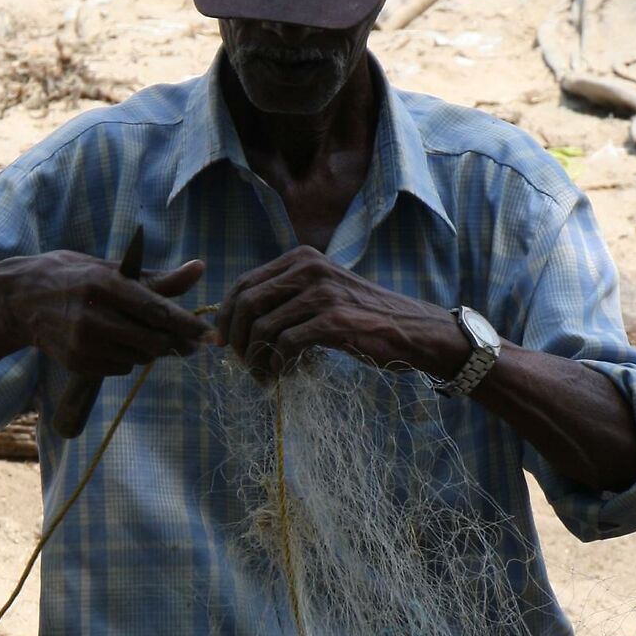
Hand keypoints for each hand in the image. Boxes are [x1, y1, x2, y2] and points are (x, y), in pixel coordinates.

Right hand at [5, 251, 209, 374]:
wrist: (18, 301)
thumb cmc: (70, 276)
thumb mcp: (110, 268)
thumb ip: (156, 277)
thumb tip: (199, 268)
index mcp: (104, 283)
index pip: (155, 309)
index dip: (187, 325)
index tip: (211, 336)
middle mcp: (94, 315)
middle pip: (152, 341)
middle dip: (176, 344)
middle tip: (188, 343)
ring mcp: (84, 343)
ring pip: (139, 357)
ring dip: (149, 349)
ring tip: (134, 331)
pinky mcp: (78, 363)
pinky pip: (121, 366)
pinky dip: (127, 357)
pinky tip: (112, 341)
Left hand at [216, 249, 467, 383]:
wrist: (412, 331)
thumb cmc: (364, 318)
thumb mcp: (323, 293)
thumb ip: (287, 297)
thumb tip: (239, 321)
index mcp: (302, 258)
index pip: (245, 282)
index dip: (226, 315)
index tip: (223, 343)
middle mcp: (309, 268)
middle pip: (247, 303)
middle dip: (235, 338)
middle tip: (239, 364)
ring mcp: (322, 293)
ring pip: (262, 326)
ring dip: (255, 359)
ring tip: (261, 377)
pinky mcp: (333, 321)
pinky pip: (285, 344)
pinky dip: (276, 365)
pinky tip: (280, 377)